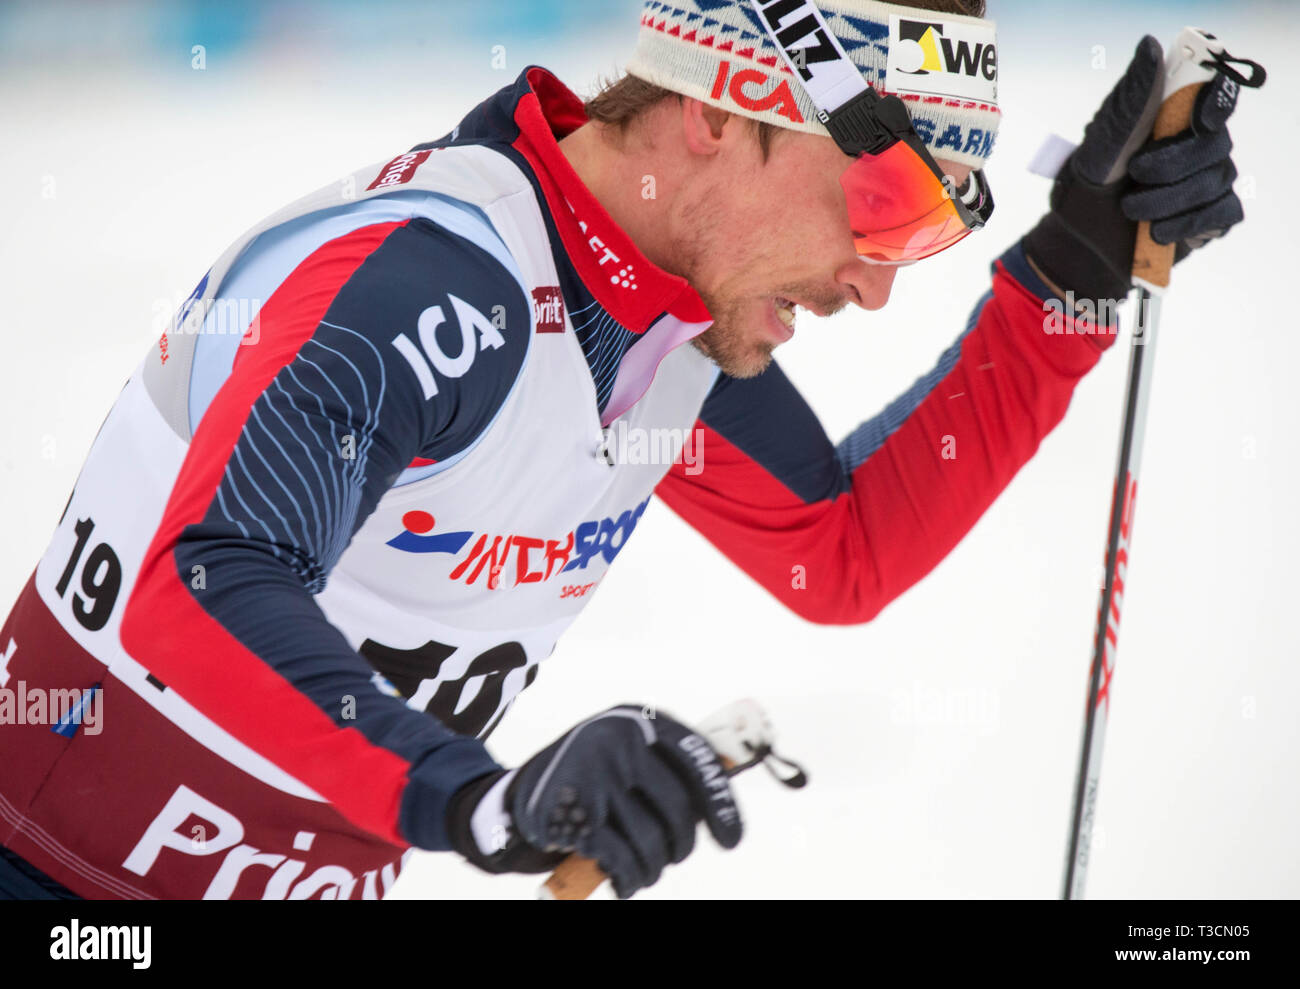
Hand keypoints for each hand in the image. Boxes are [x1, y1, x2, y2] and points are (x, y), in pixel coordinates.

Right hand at [446, 705, 741, 897]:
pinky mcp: (571, 811)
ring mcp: (592, 772)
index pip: (696, 756)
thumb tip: (722, 813)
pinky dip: (630, 881)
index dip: (720, 802)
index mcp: (636, 719)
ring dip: (653, 869)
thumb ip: (665, 775)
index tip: (731, 840)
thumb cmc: (586, 786)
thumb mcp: (623, 762)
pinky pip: (622, 859)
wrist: (509, 801)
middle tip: (672, 856)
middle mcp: (616, 736)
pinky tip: (626, 884)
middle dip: (681, 844)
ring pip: (651, 840)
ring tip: (643, 870)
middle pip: (678, 806)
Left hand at [1025, 35, 1256, 306]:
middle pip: (1215, 143)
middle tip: (1135, 177)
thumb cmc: (1086, 189)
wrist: (1078, 244)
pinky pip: (1221, 214)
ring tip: (1131, 211)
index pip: (1214, 95)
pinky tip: (1157, 232)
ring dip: (1169, 199)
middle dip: (1174, 164)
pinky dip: (1188, 224)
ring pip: (1215, 181)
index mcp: (1173, 119)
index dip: (1216, 102)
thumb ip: (1130, 100)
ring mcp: (1208, 181)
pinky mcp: (1212, 218)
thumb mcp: (1100, 144)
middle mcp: (1198, 145)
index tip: (1199, 118)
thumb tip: (1150, 48)